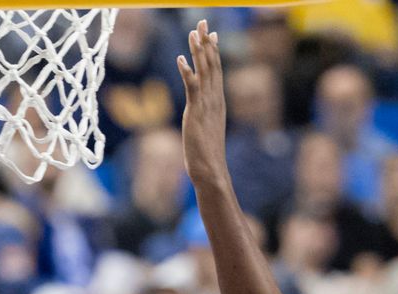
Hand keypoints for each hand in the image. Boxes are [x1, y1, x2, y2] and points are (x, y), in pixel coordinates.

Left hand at [176, 20, 226, 185]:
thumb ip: (204, 116)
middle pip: (212, 64)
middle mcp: (215, 99)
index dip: (213, 50)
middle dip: (206, 42)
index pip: (216, 70)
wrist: (211, 169)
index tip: (211, 33)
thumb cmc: (207, 154)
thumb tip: (200, 113)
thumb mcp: (206, 128)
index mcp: (217, 101)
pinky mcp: (196, 112)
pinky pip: (191, 87)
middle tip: (202, 21)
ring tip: (192, 32)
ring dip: (197, 51)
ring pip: (203, 71)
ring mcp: (206, 104)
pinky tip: (180, 59)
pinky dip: (186, 72)